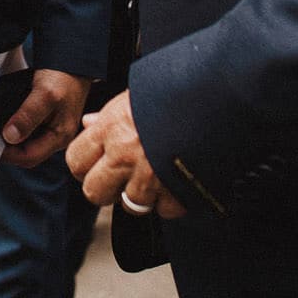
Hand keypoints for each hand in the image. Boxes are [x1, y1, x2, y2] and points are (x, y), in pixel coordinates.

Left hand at [1, 70, 90, 167]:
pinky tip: (6, 120)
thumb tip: (9, 136)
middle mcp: (57, 137)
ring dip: (10, 139)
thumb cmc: (64, 77)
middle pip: (28, 154)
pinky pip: (27, 131)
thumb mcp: (44, 95)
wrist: (73, 61)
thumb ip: (27, 116)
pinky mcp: (46, 120)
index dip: (8, 155)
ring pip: (27, 143)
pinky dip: (15, 128)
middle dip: (8, 149)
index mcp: (60, 137)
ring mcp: (52, 129)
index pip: (30, 157)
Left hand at [64, 89, 186, 219]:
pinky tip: (177, 181)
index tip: (94, 165)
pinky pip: (165, 210)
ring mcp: (150, 175)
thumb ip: (109, 115)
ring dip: (142, 195)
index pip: (76, 160)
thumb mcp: (135, 94)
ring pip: (130, 205)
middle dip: (106, 189)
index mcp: (111, 127)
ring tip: (155, 176)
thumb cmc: (179, 88)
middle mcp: (125, 154)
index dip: (83, 166)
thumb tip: (89, 124)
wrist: (220, 93)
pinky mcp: (177, 191)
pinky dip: (171, 201)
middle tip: (121, 178)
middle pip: (94, 192)